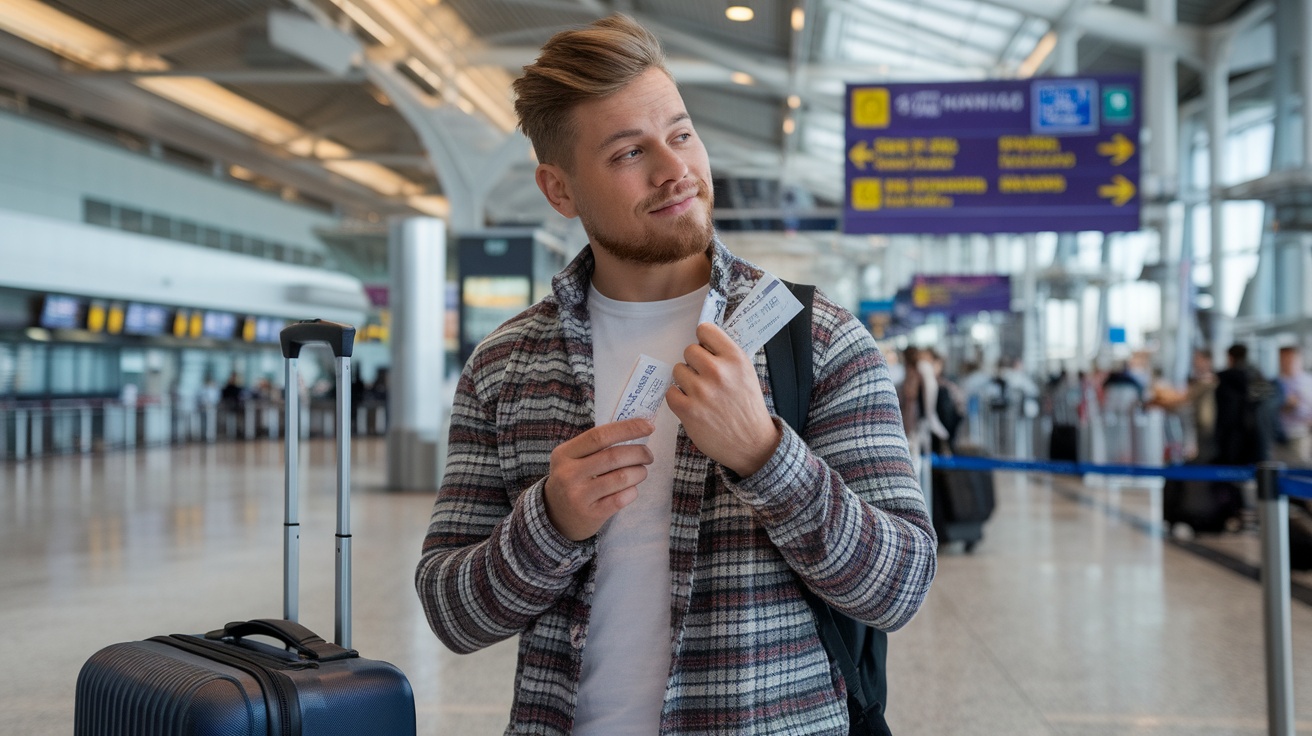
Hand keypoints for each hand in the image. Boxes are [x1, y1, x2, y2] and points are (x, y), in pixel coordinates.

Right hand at [543, 418, 654, 540]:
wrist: (554, 518)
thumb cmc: (572, 480)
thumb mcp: (573, 459)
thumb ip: (597, 446)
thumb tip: (637, 428)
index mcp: (565, 454)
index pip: (599, 436)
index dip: (628, 428)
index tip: (649, 425)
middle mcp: (569, 474)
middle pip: (613, 456)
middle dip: (639, 453)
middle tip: (648, 455)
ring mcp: (579, 496)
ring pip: (621, 478)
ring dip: (639, 472)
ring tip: (641, 472)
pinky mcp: (591, 515)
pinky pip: (622, 498)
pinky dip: (632, 491)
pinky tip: (630, 490)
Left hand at [666, 323, 780, 476]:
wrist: (752, 444)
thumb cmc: (747, 409)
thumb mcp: (746, 373)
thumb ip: (725, 356)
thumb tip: (703, 344)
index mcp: (735, 359)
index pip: (705, 330)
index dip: (703, 341)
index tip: (706, 351)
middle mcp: (718, 371)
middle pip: (689, 350)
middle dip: (694, 363)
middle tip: (704, 378)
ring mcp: (701, 391)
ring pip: (678, 370)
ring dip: (685, 380)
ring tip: (699, 393)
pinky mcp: (688, 410)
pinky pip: (670, 392)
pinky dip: (678, 398)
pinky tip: (692, 404)